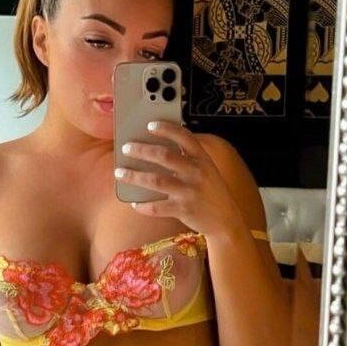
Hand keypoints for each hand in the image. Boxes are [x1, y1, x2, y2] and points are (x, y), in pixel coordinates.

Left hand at [114, 120, 242, 237]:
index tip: (150, 125)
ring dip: (134, 176)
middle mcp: (197, 173)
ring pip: (156, 181)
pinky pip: (157, 207)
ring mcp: (190, 192)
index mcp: (202, 159)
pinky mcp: (184, 210)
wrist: (226, 220)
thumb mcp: (206, 170)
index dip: (166, 129)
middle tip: (125, 148)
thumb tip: (154, 150)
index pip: (184, 137)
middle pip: (164, 156)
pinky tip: (134, 204)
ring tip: (119, 173)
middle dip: (141, 150)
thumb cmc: (210, 192)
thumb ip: (188, 159)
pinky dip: (143, 206)